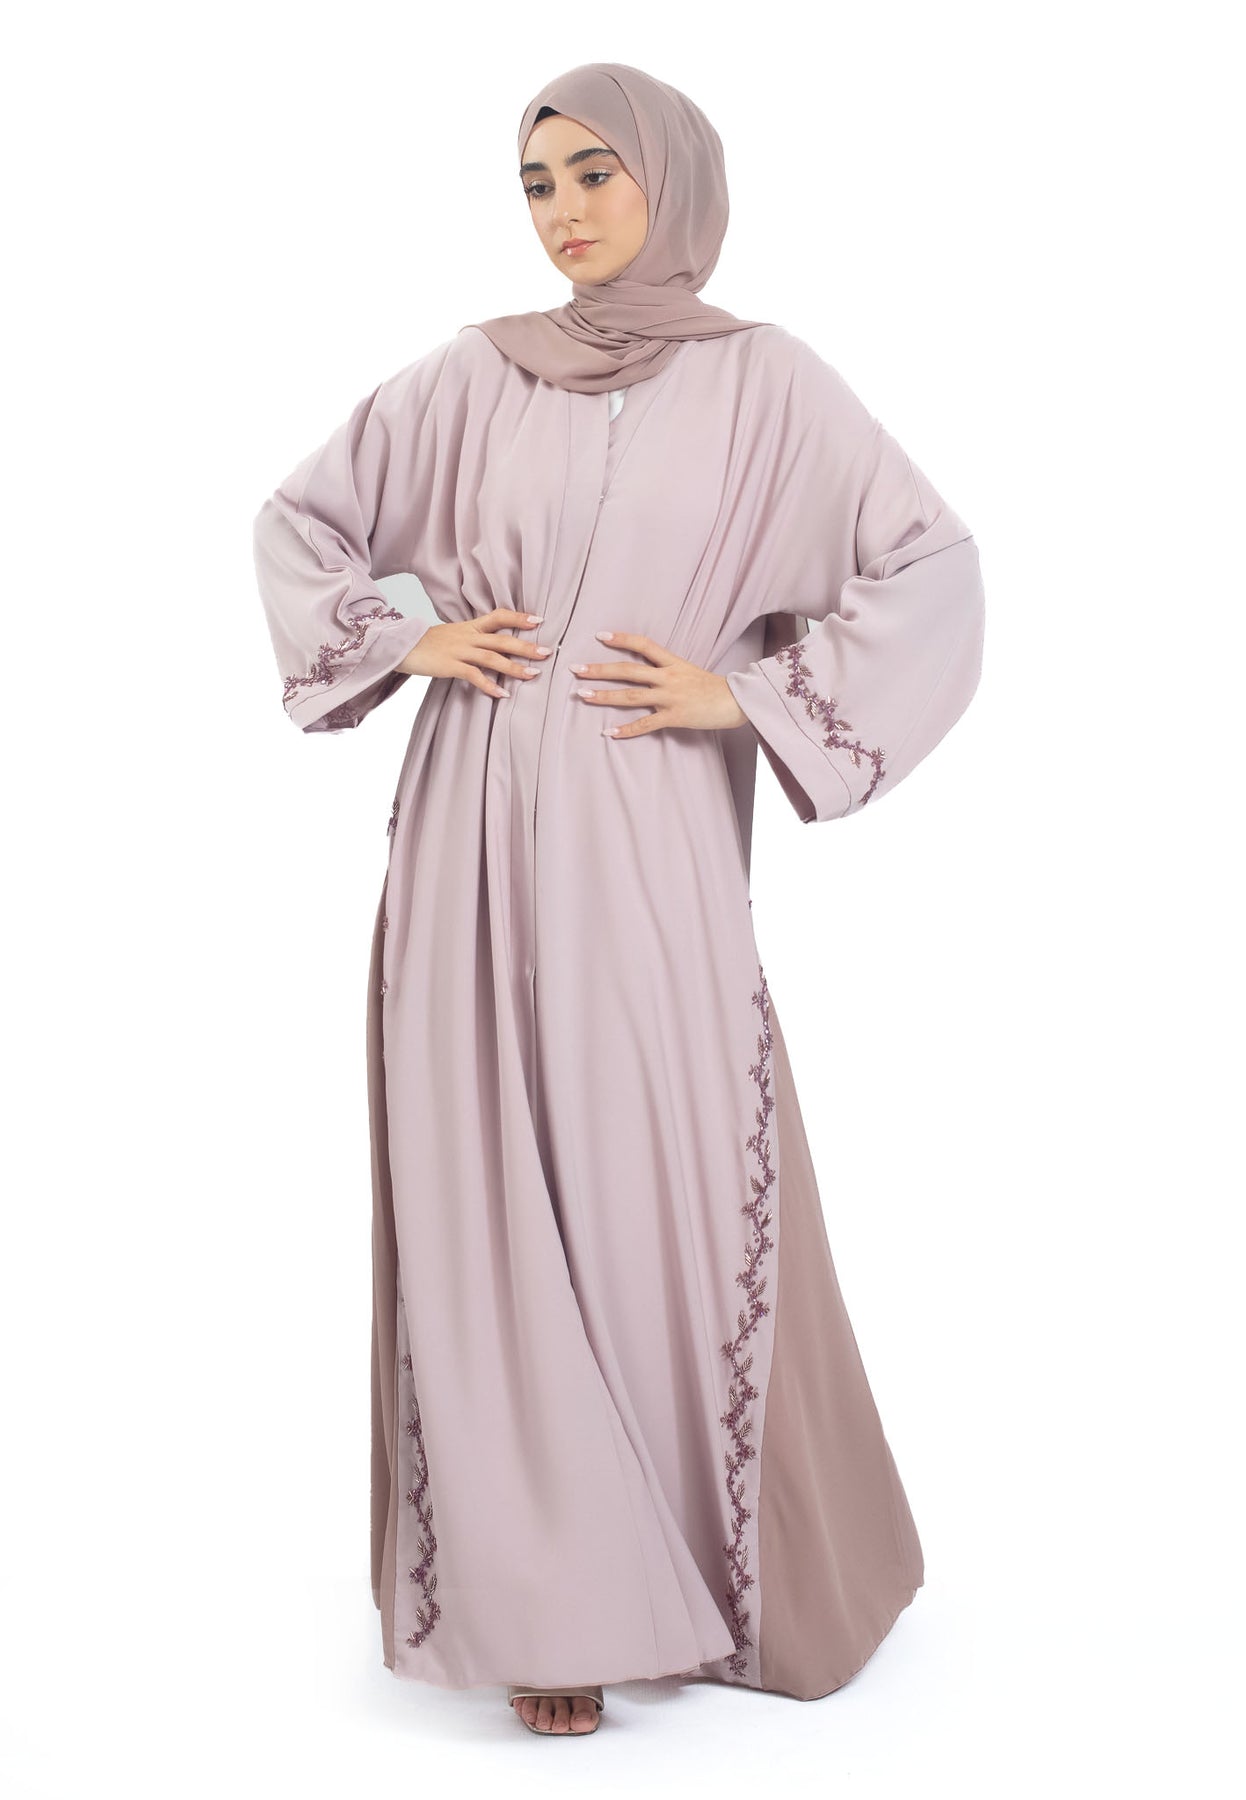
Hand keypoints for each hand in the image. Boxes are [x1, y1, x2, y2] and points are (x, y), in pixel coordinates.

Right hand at [397, 607, 551, 696]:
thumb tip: (494, 643)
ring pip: (492, 658)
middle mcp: (468, 636)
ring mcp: (459, 651)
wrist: (403, 645)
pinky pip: (474, 676)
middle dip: (526, 646)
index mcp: (470, 627)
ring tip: (533, 675)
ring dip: (514, 667)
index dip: (519, 618)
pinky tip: (503, 694)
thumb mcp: (454, 634)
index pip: (499, 617)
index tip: (539, 621)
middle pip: (502, 639)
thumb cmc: (429, 643)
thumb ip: (474, 637)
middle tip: (547, 652)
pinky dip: (489, 685)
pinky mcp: (450, 666)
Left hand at [569, 632, 747, 737]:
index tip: (600, 635)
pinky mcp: (674, 716)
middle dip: (600, 669)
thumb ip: (667, 669)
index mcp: (673, 663)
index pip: (643, 645)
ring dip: (605, 695)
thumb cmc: (713, 688)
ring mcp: (670, 697)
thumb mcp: (690, 670)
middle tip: (576, 669)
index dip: (621, 639)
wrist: (736, 702)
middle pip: (628, 670)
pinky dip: (627, 730)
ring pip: (631, 695)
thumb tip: (646, 669)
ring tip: (583, 695)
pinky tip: (609, 733)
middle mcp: (668, 677)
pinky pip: (646, 724)